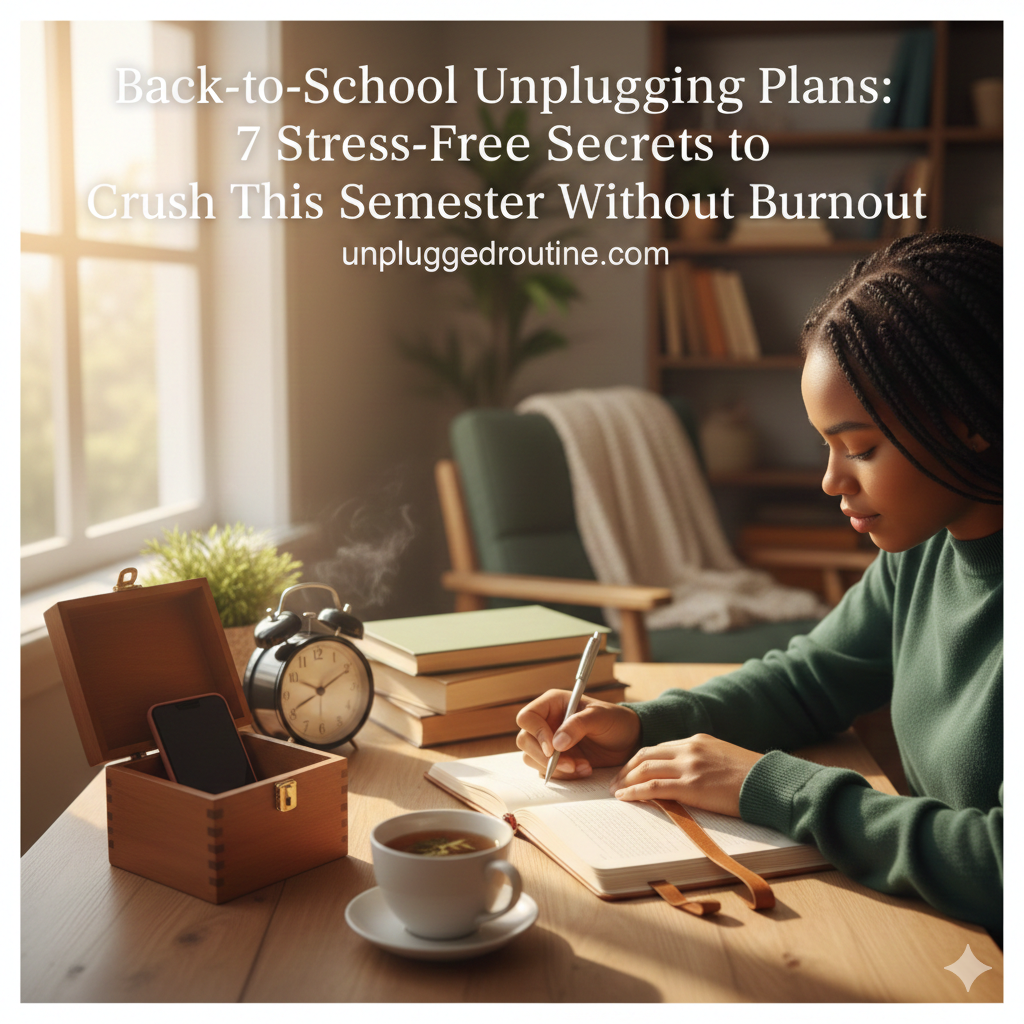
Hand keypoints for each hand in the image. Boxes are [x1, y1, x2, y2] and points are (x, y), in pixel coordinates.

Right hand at [515, 689, 641, 778]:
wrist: (628, 741)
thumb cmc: (614, 721)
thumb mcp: (600, 717)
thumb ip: (578, 725)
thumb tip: (556, 743)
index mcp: (552, 704)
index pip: (527, 717)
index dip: (536, 733)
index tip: (553, 748)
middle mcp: (546, 722)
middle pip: (525, 741)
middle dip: (545, 757)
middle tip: (570, 764)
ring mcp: (549, 742)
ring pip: (532, 758)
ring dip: (556, 768)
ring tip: (582, 767)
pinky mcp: (556, 760)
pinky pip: (546, 771)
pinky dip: (563, 776)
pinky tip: (584, 770)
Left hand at [610, 734, 762, 816]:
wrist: (771, 783)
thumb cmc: (752, 778)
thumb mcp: (723, 759)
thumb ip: (702, 762)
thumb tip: (685, 777)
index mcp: (697, 740)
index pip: (658, 747)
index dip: (639, 760)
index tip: (628, 771)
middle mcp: (690, 749)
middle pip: (645, 755)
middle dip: (626, 769)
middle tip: (614, 782)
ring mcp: (690, 766)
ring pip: (645, 768)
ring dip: (626, 781)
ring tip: (615, 792)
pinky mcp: (691, 785)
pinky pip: (654, 786)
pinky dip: (635, 791)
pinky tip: (626, 798)